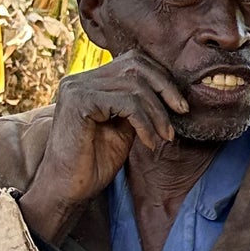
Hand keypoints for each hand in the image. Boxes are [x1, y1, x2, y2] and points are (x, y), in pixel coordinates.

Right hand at [18, 52, 188, 247]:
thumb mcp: (125, 128)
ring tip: (165, 137)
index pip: (133, 62)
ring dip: (157, 113)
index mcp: (90, 81)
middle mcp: (80, 79)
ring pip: (134, 85)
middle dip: (165, 88)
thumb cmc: (95, 162)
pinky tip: (148, 142)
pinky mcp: (79, 101)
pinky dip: (144, 123)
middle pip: (135, 65)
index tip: (180, 106)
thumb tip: (171, 93)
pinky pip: (126, 103)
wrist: (68, 189)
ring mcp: (76, 88)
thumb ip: (139, 106)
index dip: (162, 79)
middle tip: (182, 113)